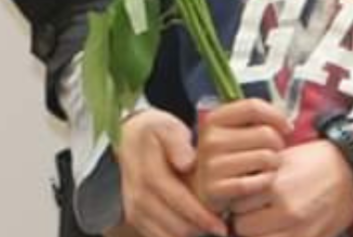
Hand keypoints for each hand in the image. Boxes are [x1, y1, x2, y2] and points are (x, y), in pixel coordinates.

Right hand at [117, 108, 226, 236]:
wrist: (129, 137)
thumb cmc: (155, 131)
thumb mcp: (168, 127)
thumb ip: (178, 143)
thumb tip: (188, 164)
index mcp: (149, 174)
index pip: (179, 202)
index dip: (201, 216)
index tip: (222, 225)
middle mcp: (139, 197)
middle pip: (174, 226)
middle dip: (200, 230)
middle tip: (223, 228)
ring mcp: (134, 210)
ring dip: (190, 235)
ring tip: (211, 228)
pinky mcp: (135, 218)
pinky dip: (177, 236)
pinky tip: (195, 228)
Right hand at [195, 98, 290, 210]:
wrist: (203, 190)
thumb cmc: (229, 155)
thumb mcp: (234, 130)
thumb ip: (255, 118)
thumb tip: (286, 124)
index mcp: (214, 119)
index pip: (253, 106)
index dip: (276, 115)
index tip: (287, 128)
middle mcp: (210, 140)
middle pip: (265, 133)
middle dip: (278, 144)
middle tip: (274, 151)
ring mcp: (211, 165)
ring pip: (267, 157)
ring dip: (275, 163)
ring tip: (268, 166)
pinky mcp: (217, 190)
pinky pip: (258, 181)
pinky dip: (267, 180)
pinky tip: (263, 180)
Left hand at [231, 139, 352, 236]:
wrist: (349, 167)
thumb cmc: (315, 159)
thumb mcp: (283, 159)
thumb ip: (258, 177)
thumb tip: (234, 191)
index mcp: (276, 184)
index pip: (236, 204)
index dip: (238, 200)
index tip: (244, 196)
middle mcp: (286, 209)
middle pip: (243, 227)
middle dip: (245, 218)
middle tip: (253, 209)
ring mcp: (299, 228)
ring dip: (258, 231)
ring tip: (266, 219)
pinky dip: (275, 236)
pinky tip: (279, 227)